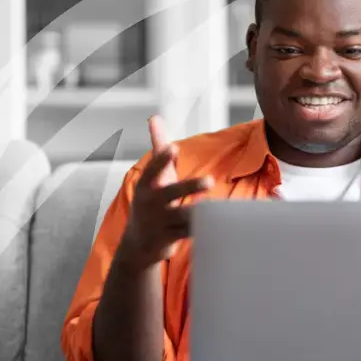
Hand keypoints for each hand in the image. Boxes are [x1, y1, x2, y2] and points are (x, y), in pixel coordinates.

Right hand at [118, 115, 212, 269]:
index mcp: (146, 185)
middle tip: (210, 181)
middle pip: (171, 194)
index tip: (173, 148)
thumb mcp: (153, 176)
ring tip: (217, 206)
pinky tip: (221, 224)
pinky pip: (190, 233)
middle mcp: (151, 203)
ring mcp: (160, 222)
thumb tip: (154, 117)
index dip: (162, 160)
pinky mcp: (171, 239)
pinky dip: (204, 229)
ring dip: (200, 212)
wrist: (139, 243)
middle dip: (189, 187)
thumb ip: (158, 148)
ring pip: (184, 216)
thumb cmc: (152, 200)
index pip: (153, 170)